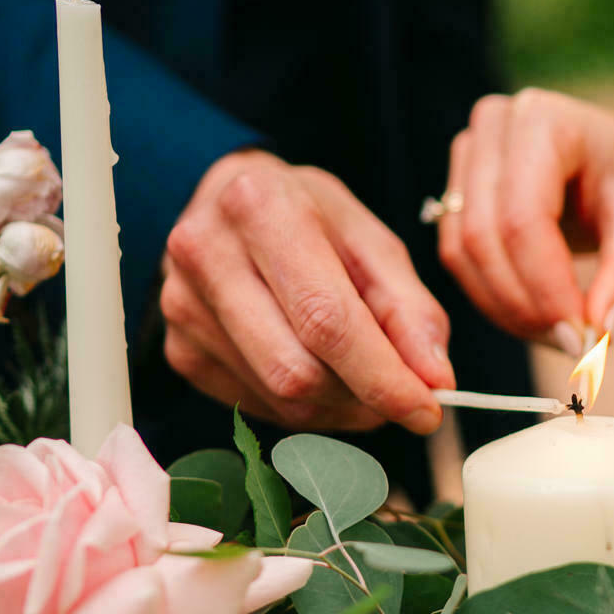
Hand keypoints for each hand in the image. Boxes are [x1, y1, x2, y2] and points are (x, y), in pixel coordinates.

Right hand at [160, 150, 453, 433]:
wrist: (229, 204)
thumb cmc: (308, 218)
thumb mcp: (370, 240)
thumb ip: (410, 308)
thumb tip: (434, 379)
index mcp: (260, 207)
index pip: (326, 319)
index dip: (382, 377)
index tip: (427, 409)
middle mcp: (206, 254)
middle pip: (297, 370)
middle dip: (363, 399)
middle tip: (400, 396)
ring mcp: (182, 306)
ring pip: (278, 397)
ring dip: (338, 408)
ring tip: (362, 381)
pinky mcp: (178, 349)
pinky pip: (256, 406)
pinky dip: (303, 408)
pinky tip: (318, 376)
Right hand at [436, 88, 613, 342]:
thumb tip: (600, 334)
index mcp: (543, 119)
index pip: (523, 218)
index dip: (545, 286)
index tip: (581, 338)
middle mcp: (493, 127)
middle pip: (484, 238)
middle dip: (526, 305)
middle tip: (574, 347)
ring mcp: (468, 157)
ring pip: (462, 254)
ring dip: (508, 310)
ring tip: (563, 336)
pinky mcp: (459, 192)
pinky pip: (459, 259)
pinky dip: (496, 300)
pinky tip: (540, 319)